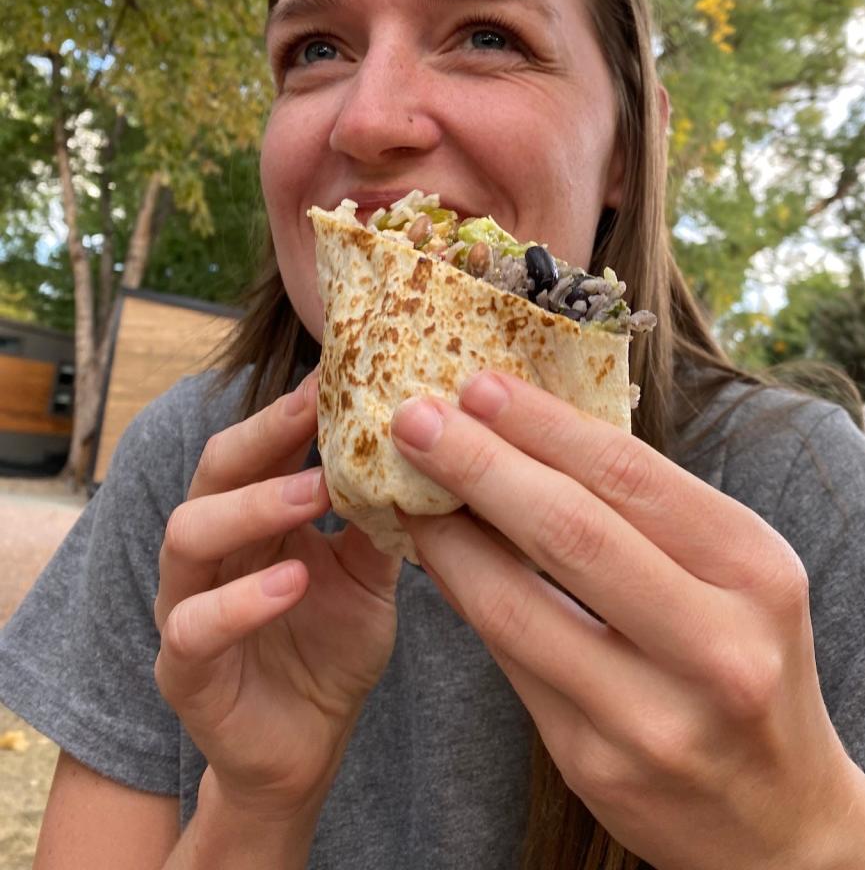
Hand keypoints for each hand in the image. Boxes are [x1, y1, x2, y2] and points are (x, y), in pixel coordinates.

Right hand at [154, 372, 401, 821]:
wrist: (308, 749)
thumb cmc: (333, 647)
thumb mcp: (369, 574)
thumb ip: (379, 518)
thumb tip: (422, 447)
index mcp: (251, 517)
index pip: (259, 445)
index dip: (292, 409)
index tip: (337, 373)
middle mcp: (211, 550)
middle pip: (213, 470)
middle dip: (264, 435)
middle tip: (319, 413)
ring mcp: (186, 605)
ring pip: (187, 536)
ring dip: (251, 506)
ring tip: (312, 492)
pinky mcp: (183, 671)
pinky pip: (193, 628)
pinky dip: (242, 601)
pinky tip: (292, 580)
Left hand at [391, 372, 864, 869]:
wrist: (780, 820)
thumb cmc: (746, 660)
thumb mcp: (734, 575)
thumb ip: (647, 515)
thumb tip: (525, 436)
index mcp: (756, 570)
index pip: (631, 475)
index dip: (544, 424)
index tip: (480, 385)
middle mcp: (716, 645)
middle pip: (571, 531)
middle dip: (480, 464)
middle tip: (417, 417)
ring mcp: (653, 715)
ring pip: (518, 605)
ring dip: (449, 536)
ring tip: (407, 487)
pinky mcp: (596, 764)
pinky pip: (510, 660)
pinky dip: (466, 597)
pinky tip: (440, 559)